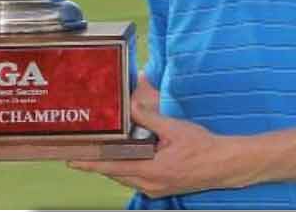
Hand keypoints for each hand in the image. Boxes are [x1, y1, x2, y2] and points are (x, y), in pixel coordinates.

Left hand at [67, 98, 244, 197]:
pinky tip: (125, 157)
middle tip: (80, 152)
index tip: (72, 160)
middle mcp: (150, 184)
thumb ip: (150, 118)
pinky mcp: (162, 188)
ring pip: (125, 177)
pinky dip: (127, 169)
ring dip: (112, 166)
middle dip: (97, 164)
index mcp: (151, 170)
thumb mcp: (175, 128)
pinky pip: (137, 179)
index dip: (90, 164)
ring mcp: (156, 188)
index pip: (112, 167)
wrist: (223, 165)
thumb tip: (131, 107)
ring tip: (98, 154)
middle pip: (115, 174)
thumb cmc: (202, 146)